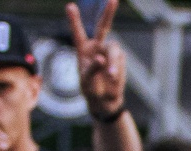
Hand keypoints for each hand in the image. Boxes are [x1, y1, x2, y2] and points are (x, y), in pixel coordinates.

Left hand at [69, 1, 126, 117]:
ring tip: (111, 76)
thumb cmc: (91, 90)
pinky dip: (117, 69)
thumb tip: (101, 59)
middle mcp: (97, 47)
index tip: (70, 6)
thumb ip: (91, 68)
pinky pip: (120, 61)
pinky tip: (112, 78)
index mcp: (83, 50)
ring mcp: (109, 52)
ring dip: (113, 62)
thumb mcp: (86, 82)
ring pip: (114, 49)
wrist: (105, 101)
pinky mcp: (120, 60)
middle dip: (108, 13)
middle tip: (113, 0)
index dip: (74, 20)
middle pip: (103, 26)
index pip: (78, 32)